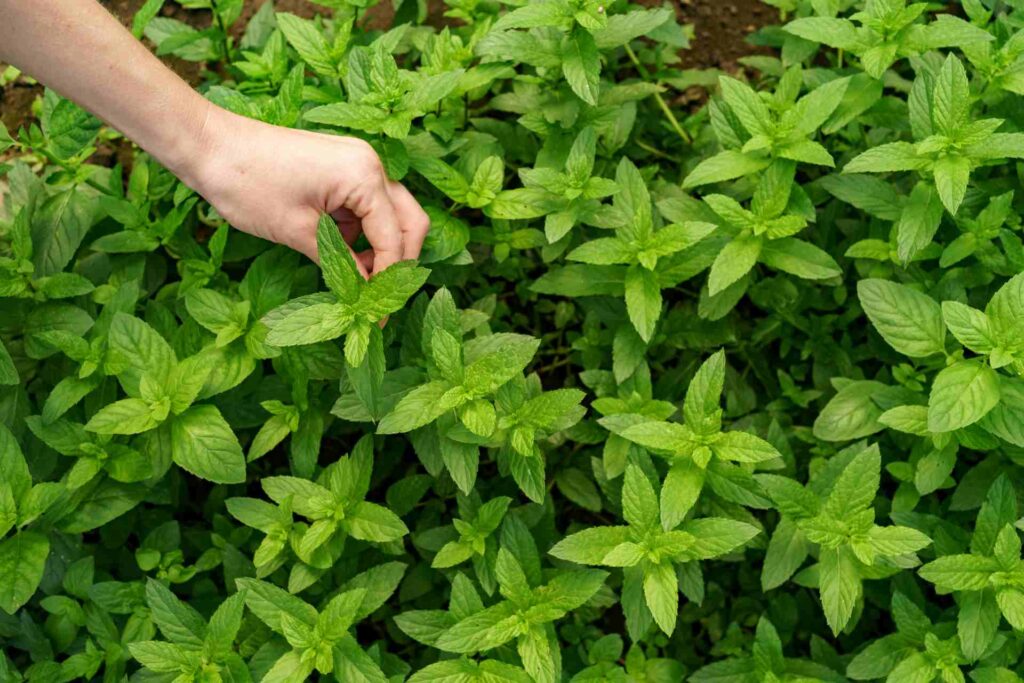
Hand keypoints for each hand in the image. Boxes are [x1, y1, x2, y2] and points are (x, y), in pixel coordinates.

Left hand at [185, 104, 428, 275]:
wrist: (209, 145)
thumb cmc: (247, 184)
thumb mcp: (298, 232)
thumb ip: (340, 263)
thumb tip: (363, 296)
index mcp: (364, 176)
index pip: (394, 238)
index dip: (388, 281)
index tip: (376, 315)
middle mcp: (370, 165)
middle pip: (409, 222)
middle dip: (398, 263)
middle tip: (379, 299)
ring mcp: (356, 164)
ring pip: (389, 216)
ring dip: (379, 250)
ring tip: (356, 283)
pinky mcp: (341, 169)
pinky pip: (365, 208)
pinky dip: (360, 236)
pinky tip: (342, 259)